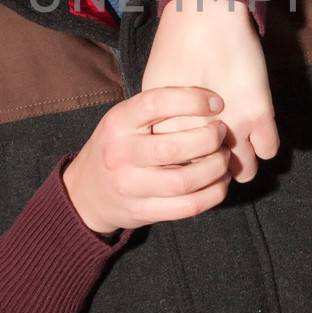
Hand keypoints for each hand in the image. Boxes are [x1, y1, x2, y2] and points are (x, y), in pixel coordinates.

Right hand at [63, 87, 233, 234]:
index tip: (217, 103)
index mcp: (117, 123)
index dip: (192, 100)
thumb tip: (211, 101)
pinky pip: (188, 206)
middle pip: (173, 148)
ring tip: (224, 157)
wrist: (87, 192)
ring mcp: (130, 187)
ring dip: (215, 168)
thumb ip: (158, 110)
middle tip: (222, 132)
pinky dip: (213, 193)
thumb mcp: (125, 120)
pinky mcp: (143, 211)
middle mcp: (120, 154)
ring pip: (184, 181)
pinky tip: (220, 181)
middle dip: (209, 139)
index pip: (156, 103)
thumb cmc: (118, 146)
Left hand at [142, 0, 278, 183]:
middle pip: (213, 177)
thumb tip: (166, 146)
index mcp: (171, 130)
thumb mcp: (156, 90)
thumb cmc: (176, 47)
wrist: (204, 14)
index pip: (181, 173)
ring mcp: (233, 124)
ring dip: (243, 163)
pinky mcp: (259, 111)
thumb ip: (161, 123)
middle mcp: (200, 133)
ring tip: (240, 148)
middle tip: (219, 154)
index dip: (191, 169)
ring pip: (245, 171)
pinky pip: (269, 149)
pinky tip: (259, 132)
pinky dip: (265, 145)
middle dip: (217, 172)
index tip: (196, 159)